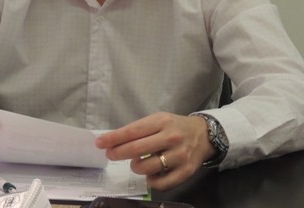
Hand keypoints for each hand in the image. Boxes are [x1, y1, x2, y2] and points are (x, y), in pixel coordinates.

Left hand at [95, 112, 214, 190]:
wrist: (204, 135)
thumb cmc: (175, 127)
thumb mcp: (158, 120)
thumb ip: (139, 130)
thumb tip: (114, 142)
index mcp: (162, 121)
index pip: (133, 130)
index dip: (114, 138)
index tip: (100, 143)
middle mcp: (171, 137)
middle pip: (137, 149)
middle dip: (118, 153)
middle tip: (110, 154)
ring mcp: (180, 156)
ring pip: (147, 167)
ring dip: (135, 167)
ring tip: (136, 163)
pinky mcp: (186, 172)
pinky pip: (161, 183)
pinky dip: (151, 180)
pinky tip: (150, 174)